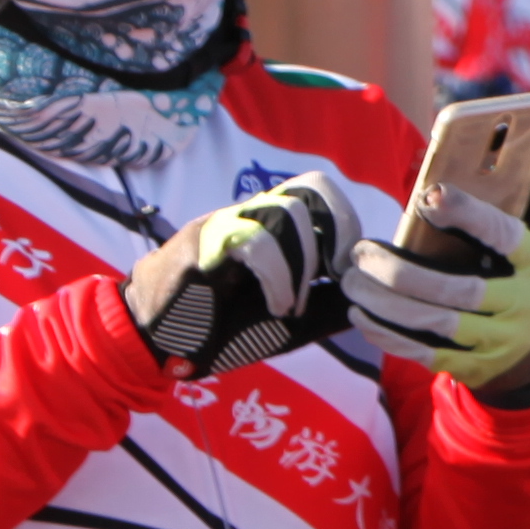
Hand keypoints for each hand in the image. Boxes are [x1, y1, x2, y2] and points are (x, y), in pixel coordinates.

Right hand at [124, 174, 358, 377]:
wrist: (158, 340)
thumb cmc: (223, 328)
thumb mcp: (290, 321)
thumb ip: (328, 306)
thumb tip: (371, 296)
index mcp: (270, 227)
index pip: (317, 192)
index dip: (344, 222)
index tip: (346, 270)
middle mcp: (247, 216)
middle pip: (309, 188)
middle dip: (336, 233)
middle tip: (332, 278)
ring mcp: (222, 226)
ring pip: (284, 213)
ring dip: (304, 264)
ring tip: (291, 305)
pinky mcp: (199, 245)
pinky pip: (253, 240)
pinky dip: (278, 277)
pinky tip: (276, 306)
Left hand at [347, 208, 529, 404]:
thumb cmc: (522, 289)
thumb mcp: (524, 256)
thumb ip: (488, 230)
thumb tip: (429, 198)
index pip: (502, 235)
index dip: (468, 215)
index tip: (430, 199)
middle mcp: (525, 305)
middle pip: (454, 288)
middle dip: (397, 272)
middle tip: (360, 256)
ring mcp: (502, 341)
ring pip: (434, 321)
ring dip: (384, 303)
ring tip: (353, 284)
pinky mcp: (478, 367)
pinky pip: (425, 351)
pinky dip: (388, 334)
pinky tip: (363, 316)